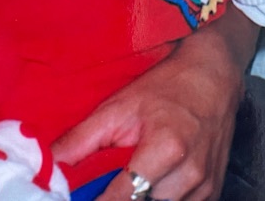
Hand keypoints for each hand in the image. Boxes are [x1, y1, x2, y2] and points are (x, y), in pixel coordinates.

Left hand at [51, 8, 255, 200]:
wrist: (214, 75)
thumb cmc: (166, 86)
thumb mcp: (120, 106)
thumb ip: (82, 139)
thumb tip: (50, 164)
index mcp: (166, 149)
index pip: (122, 198)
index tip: (83, 197)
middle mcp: (190, 173)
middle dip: (121, 198)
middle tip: (104, 184)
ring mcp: (204, 186)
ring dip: (142, 198)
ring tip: (129, 177)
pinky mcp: (212, 192)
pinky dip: (161, 199)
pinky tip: (151, 183)